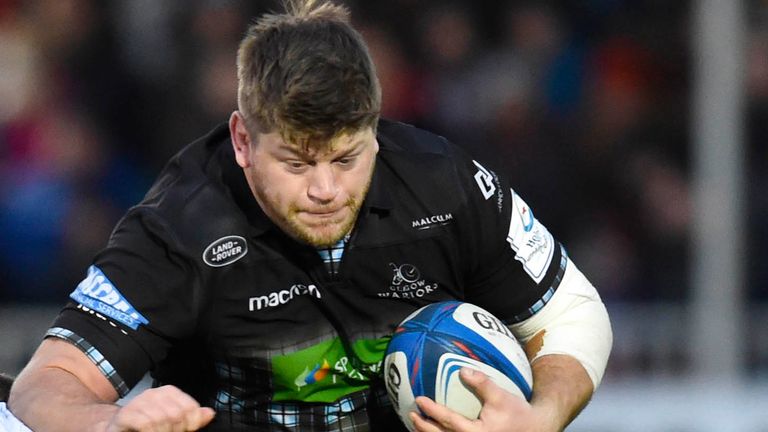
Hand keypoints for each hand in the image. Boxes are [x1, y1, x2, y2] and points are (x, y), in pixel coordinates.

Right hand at [106, 385, 214, 431]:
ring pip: (161, 419)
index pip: (191, 408)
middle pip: (177, 414)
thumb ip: (192, 418)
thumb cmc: (146, 425)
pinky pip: (144, 423)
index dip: (191, 424)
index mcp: (169, 393)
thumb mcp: (173, 421)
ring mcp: (138, 402)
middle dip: (175, 430)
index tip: (185, 429)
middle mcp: (154, 394)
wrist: (118, 428)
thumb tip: (210, 413)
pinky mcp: (125, 414)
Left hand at [409, 368, 555, 431]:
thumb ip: (482, 383)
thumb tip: (462, 370)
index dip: (432, 411)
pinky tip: (436, 430)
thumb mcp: (501, 396)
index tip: (420, 401)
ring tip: (417, 424)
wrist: (535, 429)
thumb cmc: (518, 413)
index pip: (448, 421)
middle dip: (424, 427)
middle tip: (412, 415)